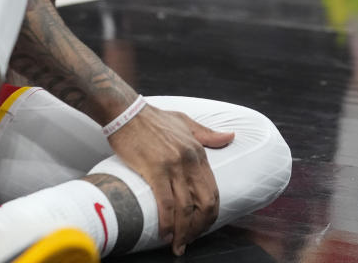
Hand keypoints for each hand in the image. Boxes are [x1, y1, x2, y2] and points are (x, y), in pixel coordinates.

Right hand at [107, 104, 234, 254]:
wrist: (126, 111)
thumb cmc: (153, 118)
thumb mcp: (185, 122)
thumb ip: (208, 134)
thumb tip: (231, 136)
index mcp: (198, 152)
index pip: (213, 191)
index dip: (209, 214)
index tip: (201, 227)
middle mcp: (190, 160)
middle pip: (204, 203)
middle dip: (200, 228)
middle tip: (190, 241)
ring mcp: (173, 165)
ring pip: (186, 208)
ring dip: (183, 232)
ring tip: (178, 245)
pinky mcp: (154, 169)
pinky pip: (166, 203)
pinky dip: (168, 223)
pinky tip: (165, 234)